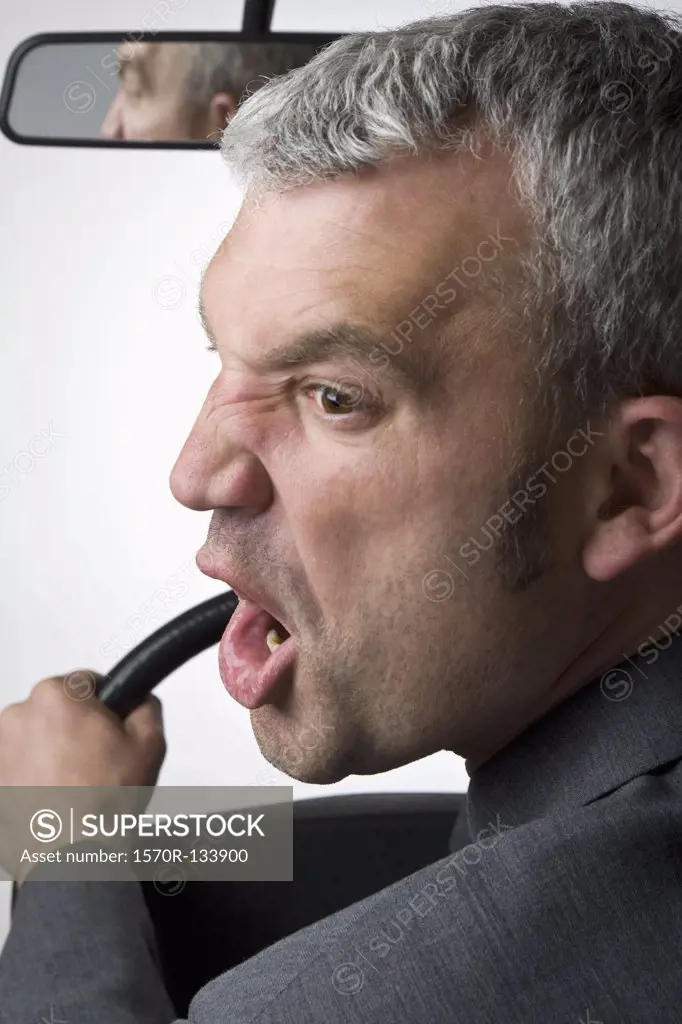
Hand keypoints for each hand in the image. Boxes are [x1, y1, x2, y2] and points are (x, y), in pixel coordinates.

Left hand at [0, 673, 165, 883]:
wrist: (71, 859)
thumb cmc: (100, 805)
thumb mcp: (151, 743)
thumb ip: (147, 706)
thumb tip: (140, 700)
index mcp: (56, 696)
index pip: (86, 682)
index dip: (106, 706)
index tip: (111, 728)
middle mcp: (18, 716)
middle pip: (57, 711)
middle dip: (76, 730)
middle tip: (98, 762)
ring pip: (36, 740)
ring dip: (52, 754)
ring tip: (75, 786)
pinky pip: (18, 768)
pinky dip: (34, 778)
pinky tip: (54, 798)